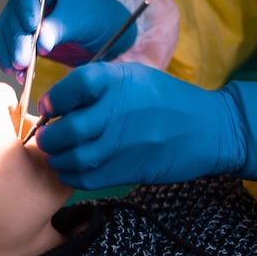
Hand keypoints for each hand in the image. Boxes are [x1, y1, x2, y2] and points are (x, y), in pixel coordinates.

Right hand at [0, 0, 135, 82]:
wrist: (103, 38)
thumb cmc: (99, 18)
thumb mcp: (82, 20)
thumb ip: (59, 29)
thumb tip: (39, 45)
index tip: (33, 24)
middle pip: (11, 10)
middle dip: (18, 37)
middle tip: (24, 58)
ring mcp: (22, 13)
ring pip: (5, 30)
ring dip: (11, 52)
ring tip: (23, 69)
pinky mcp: (20, 35)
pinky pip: (4, 45)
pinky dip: (9, 60)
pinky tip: (19, 72)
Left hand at [36, 62, 245, 188]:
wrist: (211, 129)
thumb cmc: (166, 100)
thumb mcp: (133, 77)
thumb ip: (97, 86)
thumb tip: (56, 102)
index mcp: (119, 81)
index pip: (74, 86)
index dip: (54, 99)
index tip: (49, 107)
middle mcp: (119, 111)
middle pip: (68, 128)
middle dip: (49, 136)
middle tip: (46, 138)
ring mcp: (124, 143)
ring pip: (74, 157)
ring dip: (58, 158)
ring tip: (57, 155)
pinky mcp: (128, 170)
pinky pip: (87, 178)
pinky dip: (71, 176)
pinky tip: (71, 170)